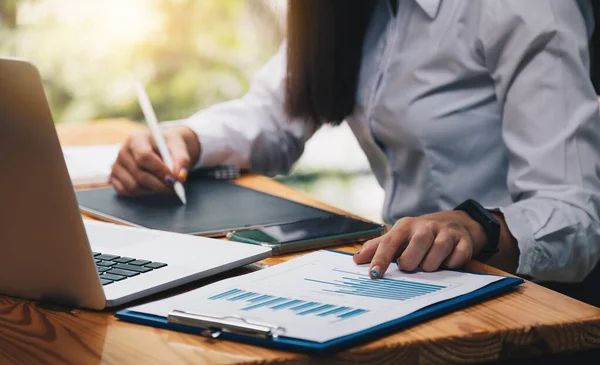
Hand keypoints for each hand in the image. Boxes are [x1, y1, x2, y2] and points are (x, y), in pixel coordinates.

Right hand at [110, 126, 200, 195]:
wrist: (161, 148)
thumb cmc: (169, 146)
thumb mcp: (179, 147)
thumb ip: (182, 160)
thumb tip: (179, 177)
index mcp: (136, 139)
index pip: (144, 157)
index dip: (159, 170)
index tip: (174, 178)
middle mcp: (123, 151)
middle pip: (139, 174)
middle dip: (159, 184)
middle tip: (174, 187)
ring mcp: (116, 165)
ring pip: (133, 186)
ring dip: (152, 190)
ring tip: (164, 184)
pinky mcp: (114, 178)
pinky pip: (126, 192)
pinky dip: (142, 193)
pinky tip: (152, 185)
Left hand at [353, 211, 486, 277]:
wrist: (454, 223)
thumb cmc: (418, 235)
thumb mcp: (398, 237)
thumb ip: (377, 248)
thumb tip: (356, 259)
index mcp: (405, 226)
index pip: (389, 242)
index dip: (380, 259)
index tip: (373, 274)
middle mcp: (425, 226)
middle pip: (416, 245)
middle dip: (411, 262)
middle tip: (410, 267)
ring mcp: (446, 233)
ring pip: (437, 252)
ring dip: (431, 265)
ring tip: (427, 266)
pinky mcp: (463, 241)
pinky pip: (457, 257)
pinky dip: (451, 264)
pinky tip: (446, 264)